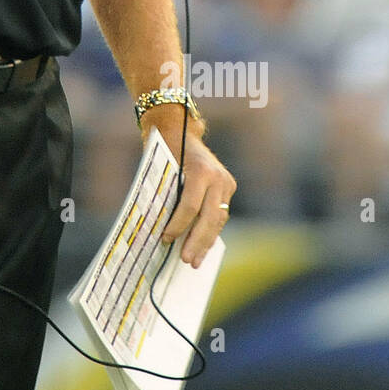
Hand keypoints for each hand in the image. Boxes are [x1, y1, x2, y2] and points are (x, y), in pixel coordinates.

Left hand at [151, 129, 235, 267]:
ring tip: (195, 260)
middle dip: (197, 241)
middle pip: (209, 216)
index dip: (178, 225)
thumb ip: (165, 197)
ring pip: (218, 218)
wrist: (179, 129)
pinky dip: (211, 230)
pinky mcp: (229, 186)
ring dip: (206, 241)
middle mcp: (218, 176)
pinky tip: (203, 246)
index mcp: (200, 170)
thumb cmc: (163, 151)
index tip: (165, 239)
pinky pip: (220, 213)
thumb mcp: (162, 170)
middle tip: (187, 260)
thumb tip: (159, 230)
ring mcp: (226, 181)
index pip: (190, 206)